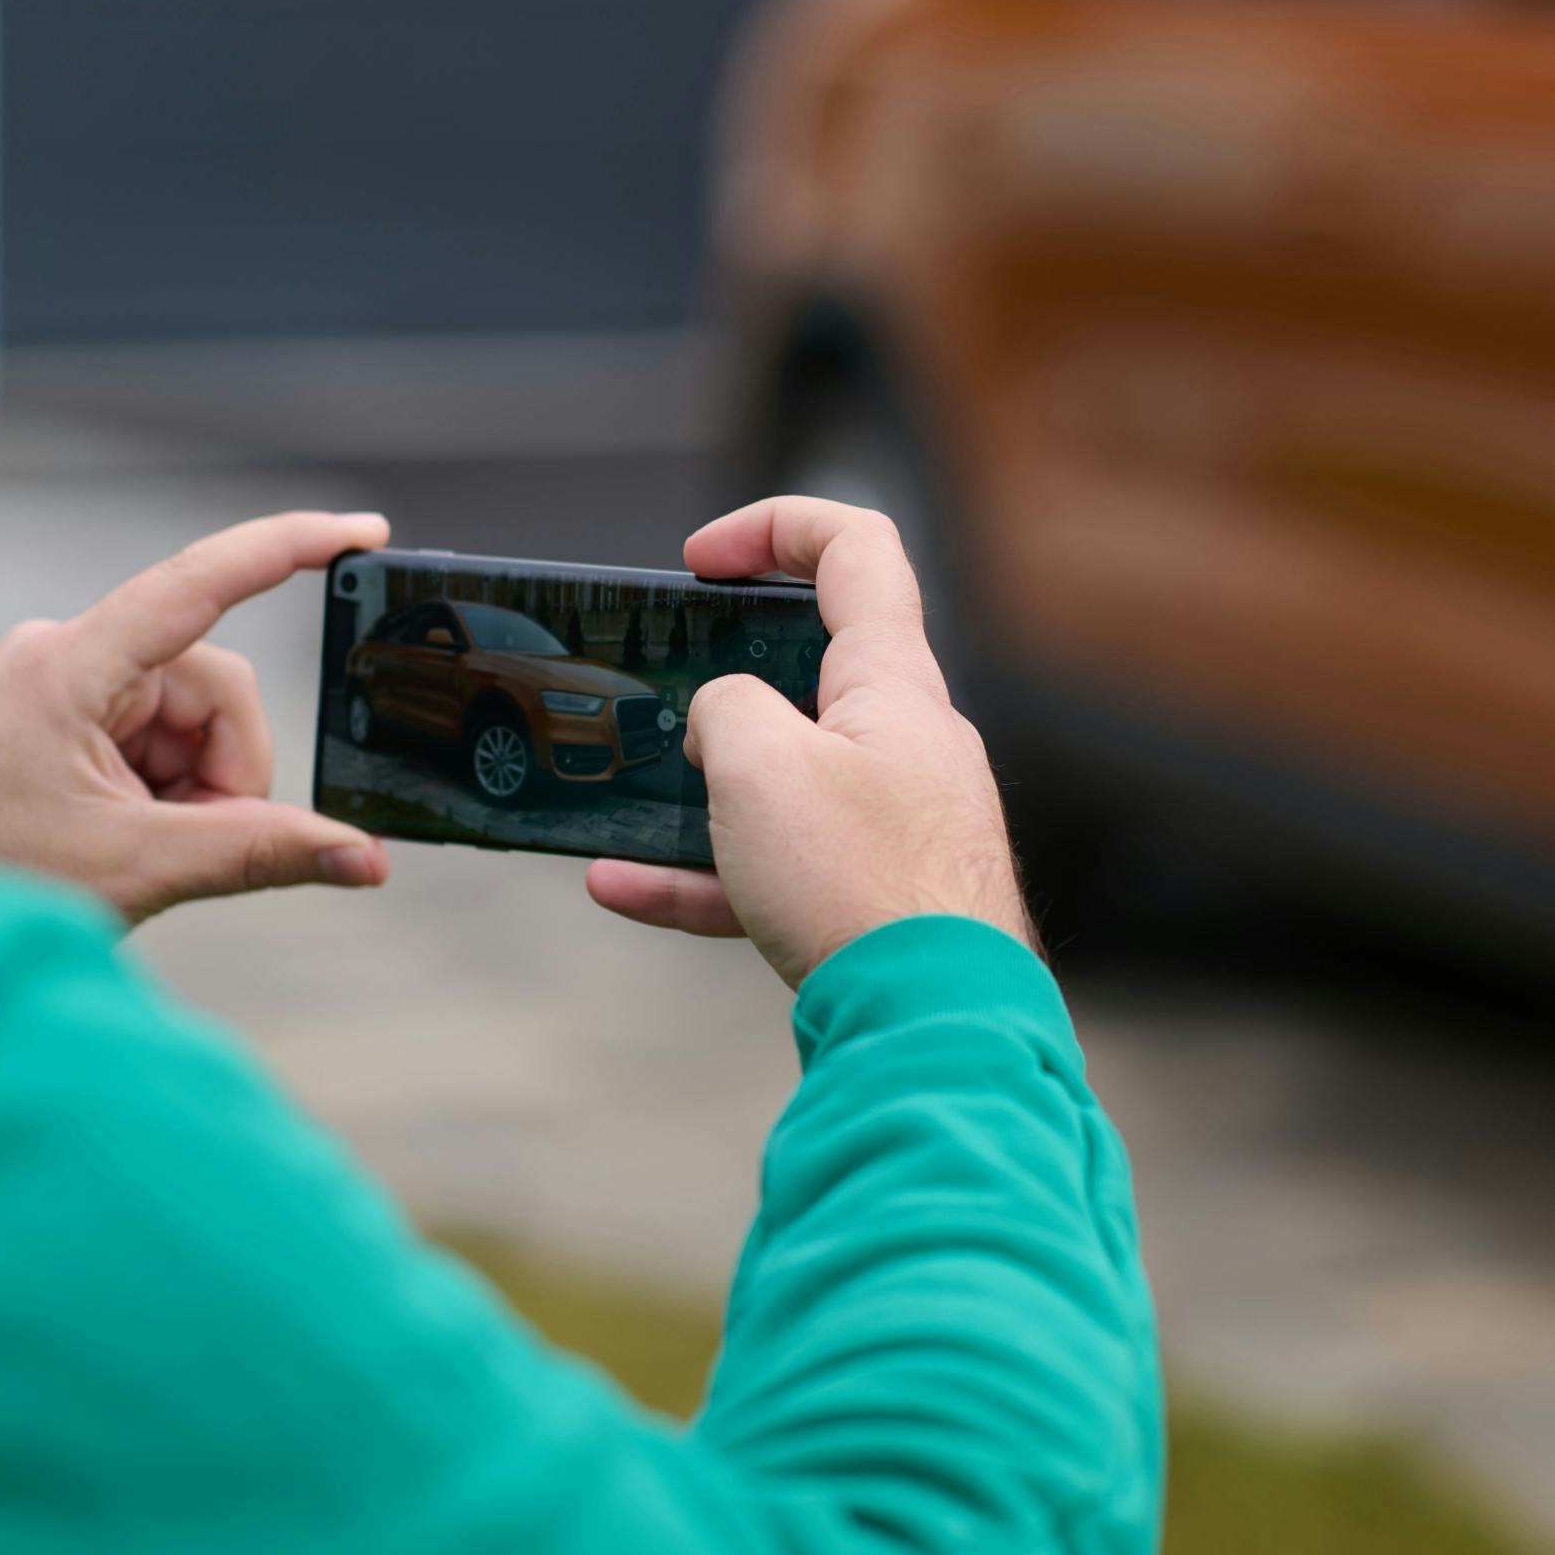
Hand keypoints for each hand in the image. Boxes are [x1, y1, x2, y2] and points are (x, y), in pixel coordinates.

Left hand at [0, 512, 392, 926]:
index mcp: (69, 667)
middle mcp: (66, 655)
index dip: (288, 548)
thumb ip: (260, 852)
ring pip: (196, 720)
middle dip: (225, 773)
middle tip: (185, 843)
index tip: (362, 532)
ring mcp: (64, 683)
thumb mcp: (137, 867)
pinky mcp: (67, 715)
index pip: (199, 584)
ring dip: (196, 790)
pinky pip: (161, 737)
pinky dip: (169, 792)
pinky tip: (126, 831)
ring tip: (142, 845)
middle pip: (214, 690)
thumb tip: (363, 858)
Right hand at [586, 498, 1035, 987]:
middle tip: (659, 686)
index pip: (855, 551)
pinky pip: (777, 868)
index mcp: (893, 684)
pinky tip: (620, 887)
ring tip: (623, 794)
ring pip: (786, 780)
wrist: (933, 1026)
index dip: (774, 528)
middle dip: (725, 673)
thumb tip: (722, 720)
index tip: (699, 562)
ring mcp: (897, 823)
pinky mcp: (876, 899)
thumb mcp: (758, 764)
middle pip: (815, 670)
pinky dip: (704, 873)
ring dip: (700, 785)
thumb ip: (724, 709)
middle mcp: (909, 743)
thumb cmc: (856, 880)